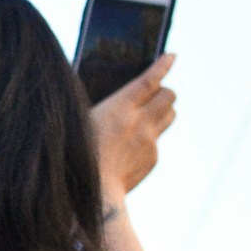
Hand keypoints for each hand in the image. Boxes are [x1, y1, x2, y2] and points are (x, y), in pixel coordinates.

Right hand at [91, 52, 176, 199]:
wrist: (95, 195)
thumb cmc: (78, 157)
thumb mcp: (83, 124)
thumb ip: (106, 109)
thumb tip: (117, 100)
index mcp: (120, 108)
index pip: (150, 80)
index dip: (163, 66)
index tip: (171, 56)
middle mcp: (140, 122)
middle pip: (169, 95)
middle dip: (164, 91)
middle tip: (153, 94)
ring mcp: (150, 141)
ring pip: (170, 115)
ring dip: (162, 110)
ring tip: (147, 115)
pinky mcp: (153, 158)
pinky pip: (157, 140)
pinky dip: (148, 139)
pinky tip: (129, 149)